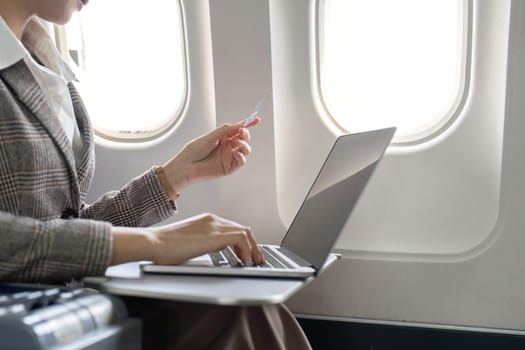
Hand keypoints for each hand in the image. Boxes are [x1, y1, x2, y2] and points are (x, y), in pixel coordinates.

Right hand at [111, 213, 264, 265]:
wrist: (154, 242)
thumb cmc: (163, 246)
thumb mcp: (186, 243)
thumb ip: (200, 244)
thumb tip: (205, 253)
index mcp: (206, 220)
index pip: (231, 228)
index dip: (242, 242)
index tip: (246, 254)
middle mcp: (213, 220)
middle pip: (241, 229)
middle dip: (252, 245)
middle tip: (255, 259)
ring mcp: (215, 225)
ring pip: (245, 232)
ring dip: (253, 248)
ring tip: (253, 261)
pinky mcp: (217, 234)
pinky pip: (242, 238)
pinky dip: (247, 250)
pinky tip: (245, 261)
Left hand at [162, 118, 260, 193]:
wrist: (187, 165)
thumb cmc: (194, 150)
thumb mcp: (211, 136)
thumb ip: (226, 130)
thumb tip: (240, 124)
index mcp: (223, 137)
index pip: (238, 130)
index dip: (248, 124)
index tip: (256, 119)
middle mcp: (227, 146)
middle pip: (244, 139)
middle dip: (246, 134)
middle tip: (242, 132)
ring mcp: (229, 157)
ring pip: (245, 150)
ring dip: (245, 144)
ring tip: (237, 142)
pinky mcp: (229, 167)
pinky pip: (241, 161)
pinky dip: (241, 156)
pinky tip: (235, 153)